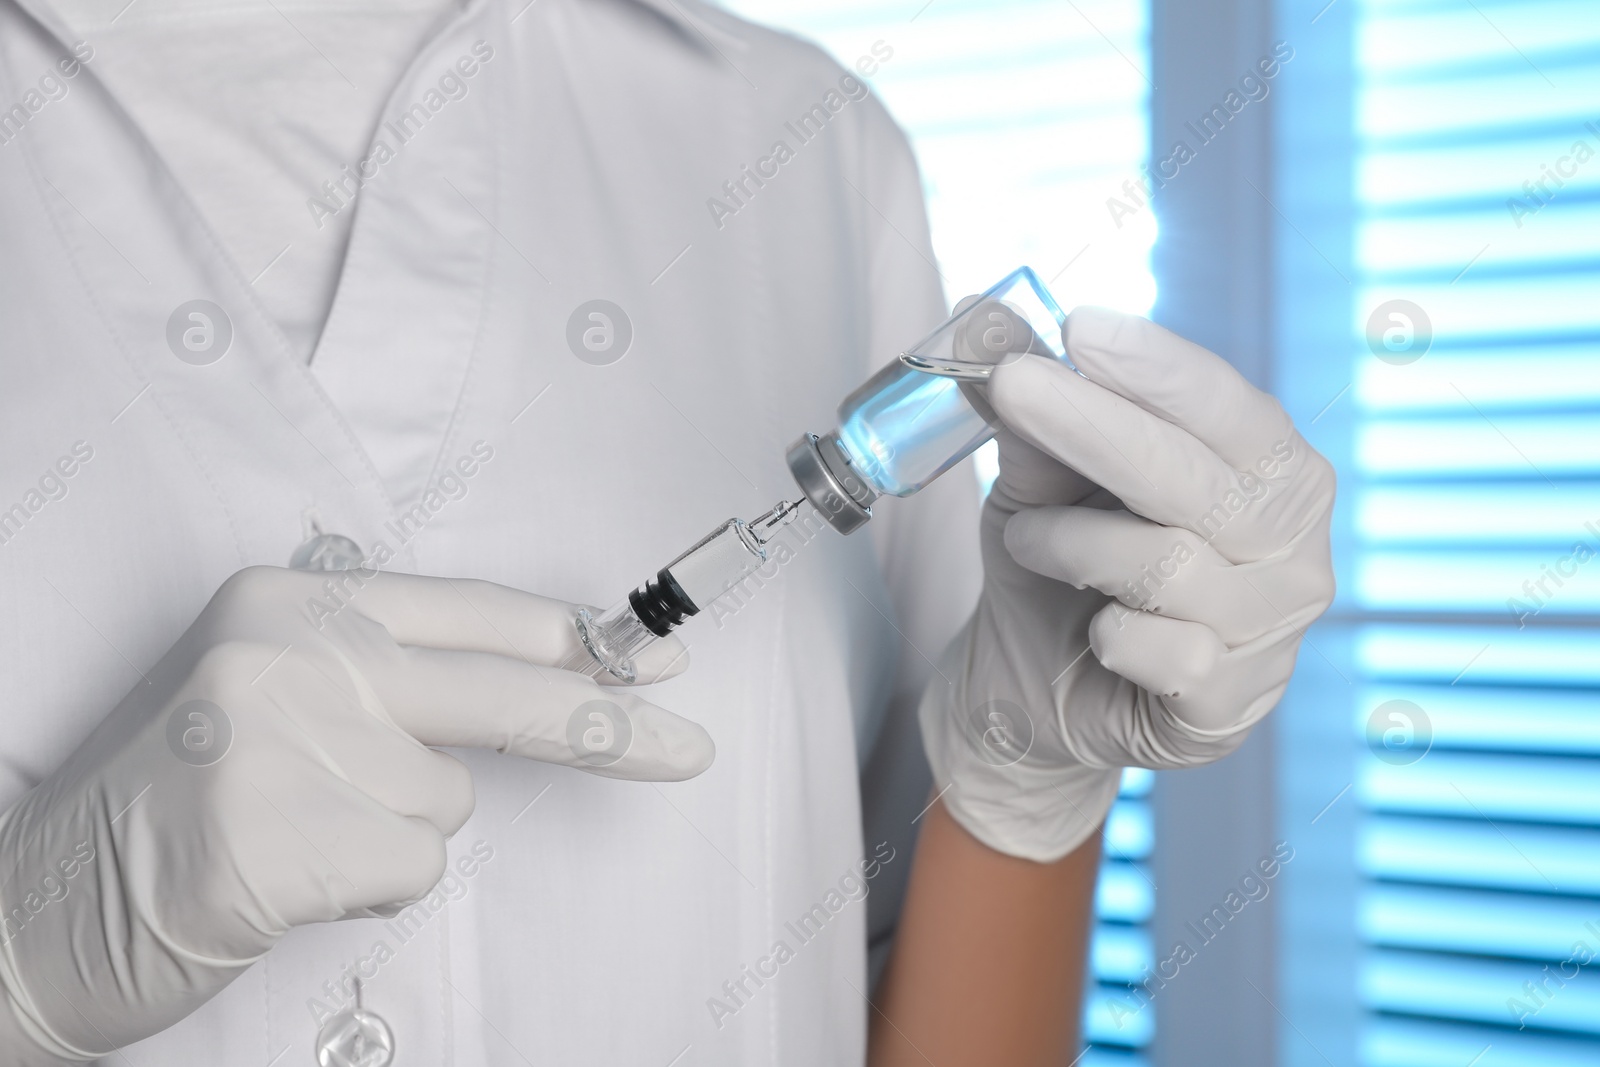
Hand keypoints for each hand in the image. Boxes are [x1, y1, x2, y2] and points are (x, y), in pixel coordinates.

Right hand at [0, 567, 709, 1062]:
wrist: (43, 908)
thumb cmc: (185, 801)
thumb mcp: (284, 698)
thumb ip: (398, 682)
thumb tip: (553, 688)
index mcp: (294, 597)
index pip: (473, 612)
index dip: (575, 642)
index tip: (656, 662)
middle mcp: (289, 648)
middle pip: (500, 693)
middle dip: (604, 726)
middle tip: (687, 749)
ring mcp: (281, 736)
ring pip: (446, 800)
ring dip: (394, 833)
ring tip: (298, 830)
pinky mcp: (278, 833)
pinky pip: (407, 866)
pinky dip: (365, 886)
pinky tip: (286, 876)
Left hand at [921, 306, 1334, 861]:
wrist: (1036, 692)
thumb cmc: (1061, 568)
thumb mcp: (1039, 483)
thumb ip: (1034, 416)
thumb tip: (991, 323)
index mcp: (1274, 474)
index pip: (1235, 410)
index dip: (1160, 368)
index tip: (1081, 326)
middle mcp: (1294, 549)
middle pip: (1198, 479)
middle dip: (1095, 424)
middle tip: (1013, 383)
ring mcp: (1272, 634)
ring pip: (1168, 565)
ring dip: (1072, 544)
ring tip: (1026, 540)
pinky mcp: (1230, 706)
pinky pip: (1167, 652)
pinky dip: (1110, 633)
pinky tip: (1094, 631)